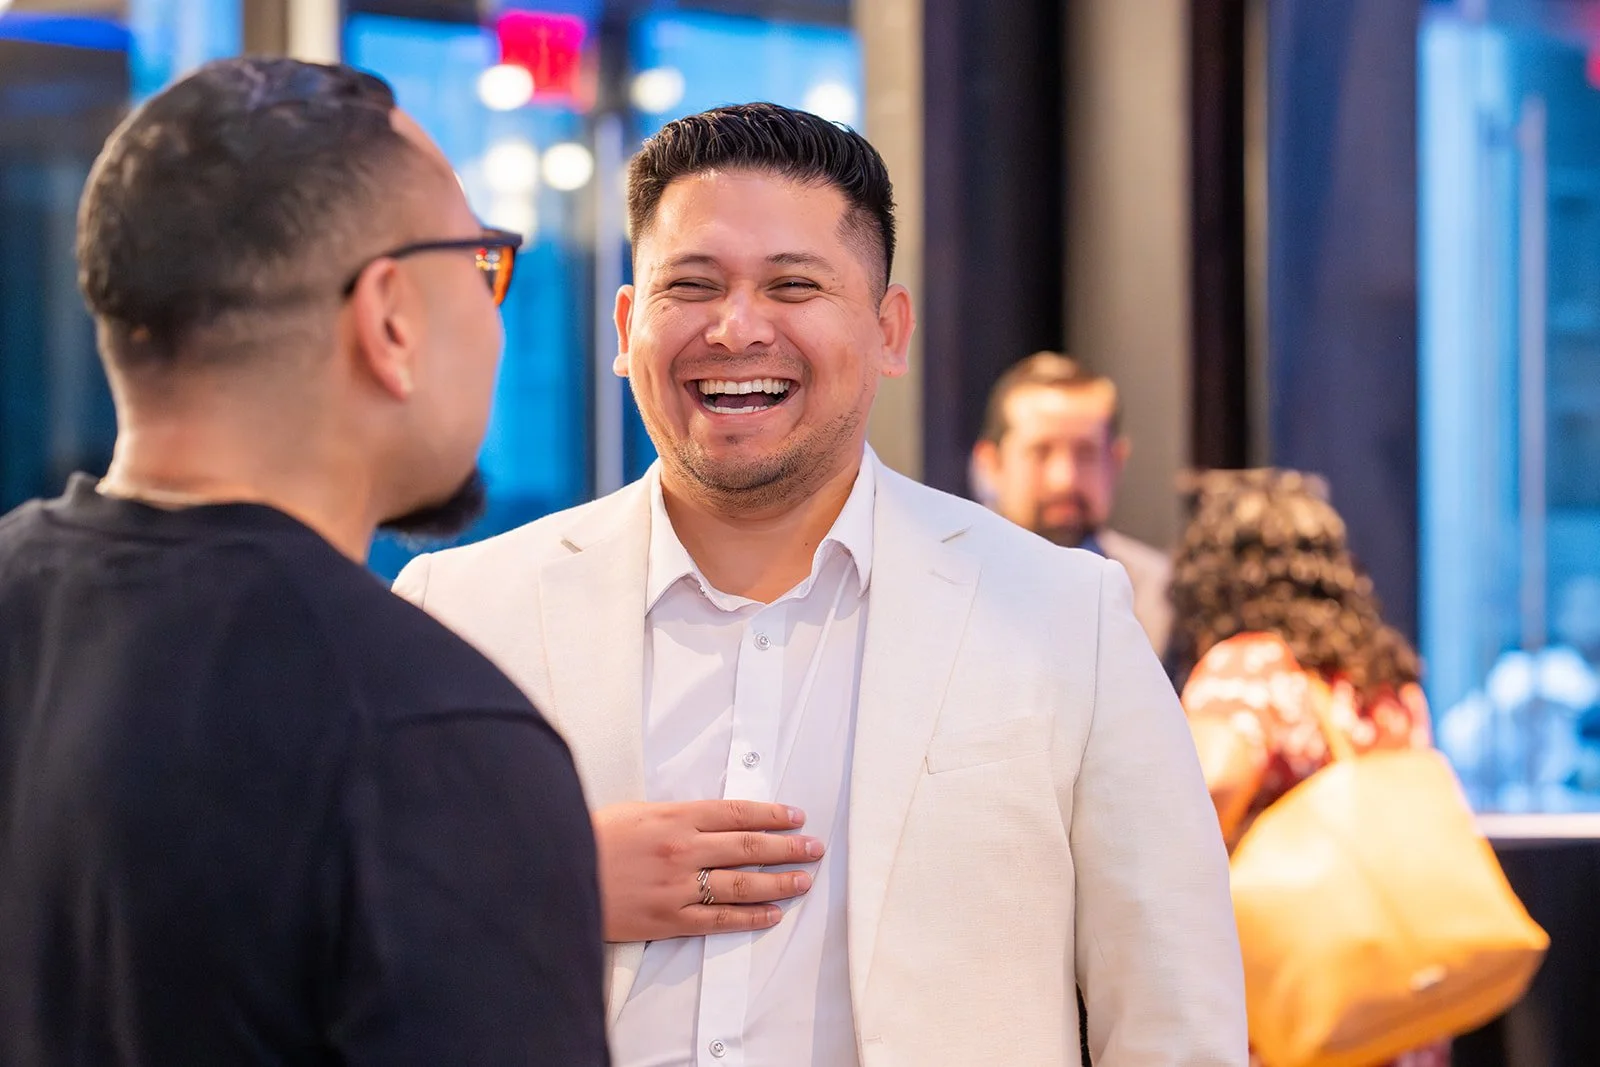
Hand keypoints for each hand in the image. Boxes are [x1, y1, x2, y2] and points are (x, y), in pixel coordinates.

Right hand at [593, 799, 822, 942]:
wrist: (554, 873)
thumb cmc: (590, 838)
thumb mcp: (635, 811)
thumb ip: (674, 814)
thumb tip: (709, 818)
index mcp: (675, 816)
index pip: (737, 813)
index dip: (772, 814)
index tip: (795, 816)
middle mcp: (683, 849)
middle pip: (749, 846)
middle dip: (787, 847)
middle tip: (813, 847)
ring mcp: (678, 886)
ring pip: (742, 884)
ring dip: (778, 881)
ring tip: (803, 879)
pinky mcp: (668, 918)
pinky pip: (719, 919)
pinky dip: (750, 916)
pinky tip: (772, 913)